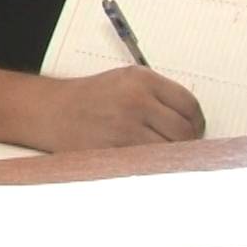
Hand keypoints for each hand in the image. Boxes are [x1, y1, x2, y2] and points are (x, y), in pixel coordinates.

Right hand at [14, 67, 204, 149]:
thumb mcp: (125, 81)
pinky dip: (152, 167)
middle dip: (186, 144)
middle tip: (180, 149)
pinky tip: (147, 164)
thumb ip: (158, 95)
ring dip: (171, 158)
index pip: (189, 106)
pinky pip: (148, 164)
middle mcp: (136, 101)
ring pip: (169, 151)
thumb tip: (192, 122)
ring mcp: (125, 127)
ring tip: (163, 158)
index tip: (194, 131)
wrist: (50, 111)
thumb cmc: (89, 98)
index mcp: (142, 80)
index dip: (196, 123)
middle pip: (184, 131)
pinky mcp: (114, 150)